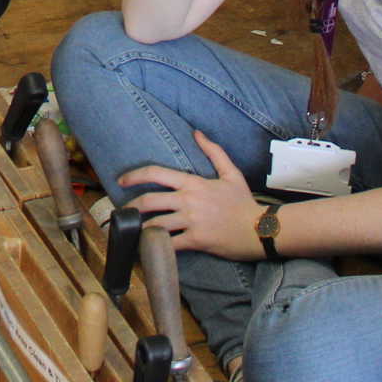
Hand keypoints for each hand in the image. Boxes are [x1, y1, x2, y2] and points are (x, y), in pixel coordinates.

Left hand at [119, 132, 265, 259]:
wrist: (260, 229)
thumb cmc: (243, 202)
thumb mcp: (231, 173)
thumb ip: (213, 151)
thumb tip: (197, 132)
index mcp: (193, 183)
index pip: (156, 173)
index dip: (134, 175)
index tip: (121, 181)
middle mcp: (188, 200)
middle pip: (149, 201)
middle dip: (131, 207)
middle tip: (122, 213)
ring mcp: (191, 221)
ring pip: (155, 224)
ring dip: (140, 229)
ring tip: (131, 232)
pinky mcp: (196, 241)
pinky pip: (170, 245)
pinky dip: (156, 247)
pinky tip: (148, 248)